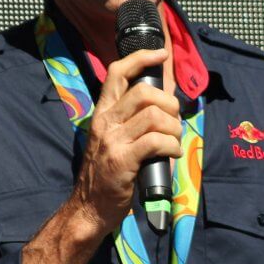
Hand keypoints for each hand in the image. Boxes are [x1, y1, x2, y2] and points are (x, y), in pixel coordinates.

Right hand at [67, 48, 180, 236]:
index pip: (117, 72)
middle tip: (173, 122)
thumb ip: (130, 120)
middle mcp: (105, 122)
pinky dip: (172, 147)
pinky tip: (171, 155)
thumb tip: (164, 104)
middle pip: (144, 92)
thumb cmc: (106, 175)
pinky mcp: (123, 160)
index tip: (161, 55)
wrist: (88, 208)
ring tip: (173, 143)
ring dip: (174, 129)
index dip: (141, 58)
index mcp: (102, 113)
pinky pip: (156, 142)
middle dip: (169, 104)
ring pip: (155, 116)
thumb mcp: (112, 139)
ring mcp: (113, 141)